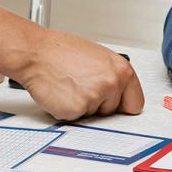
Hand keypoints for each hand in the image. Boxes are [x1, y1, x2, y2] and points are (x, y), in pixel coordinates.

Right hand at [10, 28, 144, 119]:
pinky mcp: (76, 110)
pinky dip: (67, 111)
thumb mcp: (98, 58)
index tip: (118, 106)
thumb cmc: (61, 52)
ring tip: (70, 86)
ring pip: (94, 116)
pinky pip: (76, 119)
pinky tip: (62, 93)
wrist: (35, 54)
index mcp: (121, 70)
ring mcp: (94, 98)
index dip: (123, 105)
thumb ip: (113, 76)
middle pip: (113, 111)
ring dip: (82, 107)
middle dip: (99, 104)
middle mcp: (111, 84)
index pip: (135, 102)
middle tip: (83, 86)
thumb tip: (121, 92)